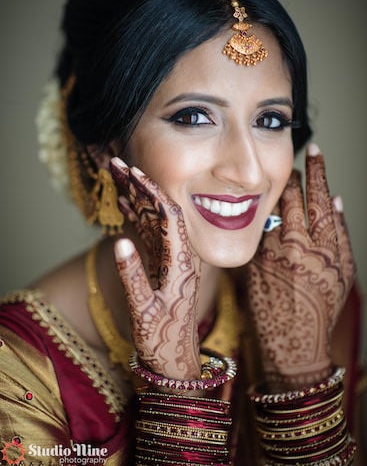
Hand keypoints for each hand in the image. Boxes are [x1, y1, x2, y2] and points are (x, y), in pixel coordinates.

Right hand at [110, 158, 201, 380]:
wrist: (176, 359)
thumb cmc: (162, 340)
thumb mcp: (144, 311)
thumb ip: (133, 277)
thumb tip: (120, 242)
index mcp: (181, 262)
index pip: (169, 216)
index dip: (153, 191)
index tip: (135, 172)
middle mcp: (179, 255)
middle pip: (160, 210)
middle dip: (141, 185)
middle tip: (118, 164)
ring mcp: (171, 258)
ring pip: (153, 220)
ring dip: (136, 197)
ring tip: (116, 176)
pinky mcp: (163, 265)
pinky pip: (149, 235)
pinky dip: (135, 217)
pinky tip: (122, 204)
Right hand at [246, 145, 356, 387]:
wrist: (295, 346)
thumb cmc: (267, 314)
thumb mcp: (253, 274)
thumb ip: (262, 244)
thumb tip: (268, 218)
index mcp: (275, 249)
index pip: (279, 205)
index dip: (282, 183)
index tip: (281, 170)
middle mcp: (302, 249)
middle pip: (303, 201)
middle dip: (304, 174)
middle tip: (307, 152)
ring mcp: (327, 258)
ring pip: (325, 210)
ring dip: (322, 182)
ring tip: (319, 159)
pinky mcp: (343, 269)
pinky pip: (341, 233)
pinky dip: (338, 215)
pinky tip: (335, 199)